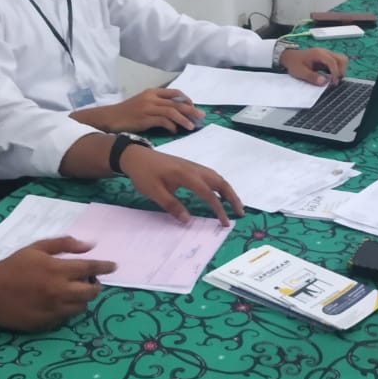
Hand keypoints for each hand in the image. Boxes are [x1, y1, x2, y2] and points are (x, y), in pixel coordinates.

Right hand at [0, 237, 116, 330]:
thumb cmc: (12, 266)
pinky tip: (56, 302)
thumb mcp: (36, 248)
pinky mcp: (45, 324)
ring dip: (82, 299)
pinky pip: (65, 318)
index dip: (105, 267)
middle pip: (91, 292)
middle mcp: (59, 291)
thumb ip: (63, 244)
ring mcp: (53, 310)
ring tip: (71, 292)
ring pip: (81, 307)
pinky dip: (66, 310)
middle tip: (89, 281)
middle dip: (95, 286)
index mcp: (58, 270)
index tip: (114, 266)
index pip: (91, 268)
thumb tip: (88, 245)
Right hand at [81, 88, 204, 133]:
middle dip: (191, 109)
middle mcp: (151, 97)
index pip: (174, 93)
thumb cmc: (126, 113)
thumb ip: (157, 105)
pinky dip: (171, 126)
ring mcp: (148, 107)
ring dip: (184, 119)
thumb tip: (174, 113)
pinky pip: (162, 121)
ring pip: (172, 111)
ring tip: (192, 126)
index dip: (186, 99)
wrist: (109, 117)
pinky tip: (175, 131)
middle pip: (176, 102)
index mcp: (152, 92)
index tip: (193, 106)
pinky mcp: (144, 118)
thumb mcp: (143, 104)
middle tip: (201, 116)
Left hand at [118, 146, 244, 225]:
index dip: (218, 209)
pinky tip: (219, 193)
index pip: (208, 194)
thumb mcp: (154, 192)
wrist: (136, 156)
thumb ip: (171, 205)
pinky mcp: (190, 166)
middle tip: (241, 212)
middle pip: (220, 182)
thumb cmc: (143, 174)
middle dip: (232, 197)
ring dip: (228, 190)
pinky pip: (210, 175)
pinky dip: (220, 185)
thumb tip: (188, 221)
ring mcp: (193, 166)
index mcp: (186, 175)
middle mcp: (194, 169)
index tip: (224, 222)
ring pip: (217, 177)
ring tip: (235, 204)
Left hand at [279, 47, 348, 85]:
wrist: (290, 57)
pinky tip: (331, 76)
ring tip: (334, 79)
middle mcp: (325, 52)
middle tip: (334, 81)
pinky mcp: (327, 57)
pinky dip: (338, 69)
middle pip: (341, 58)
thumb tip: (324, 81)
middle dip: (341, 71)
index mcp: (318, 54)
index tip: (333, 82)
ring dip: (341, 70)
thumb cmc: (294, 64)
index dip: (335, 72)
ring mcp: (327, 54)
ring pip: (342, 59)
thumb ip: (312, 77)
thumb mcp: (300, 72)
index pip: (332, 61)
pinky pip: (337, 62)